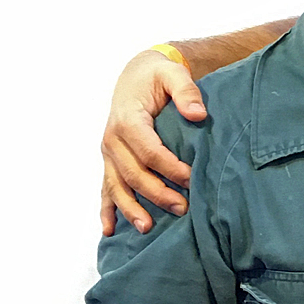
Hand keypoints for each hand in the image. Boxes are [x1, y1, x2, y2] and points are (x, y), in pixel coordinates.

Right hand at [100, 49, 206, 235]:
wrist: (136, 74)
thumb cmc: (158, 75)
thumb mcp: (173, 73)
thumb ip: (186, 91)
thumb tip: (198, 114)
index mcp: (128, 119)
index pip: (149, 151)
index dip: (170, 168)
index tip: (192, 179)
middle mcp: (112, 139)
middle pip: (134, 173)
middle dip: (157, 194)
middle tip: (183, 208)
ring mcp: (109, 152)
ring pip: (117, 186)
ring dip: (130, 208)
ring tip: (147, 227)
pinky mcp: (110, 160)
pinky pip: (105, 187)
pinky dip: (107, 209)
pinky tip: (110, 230)